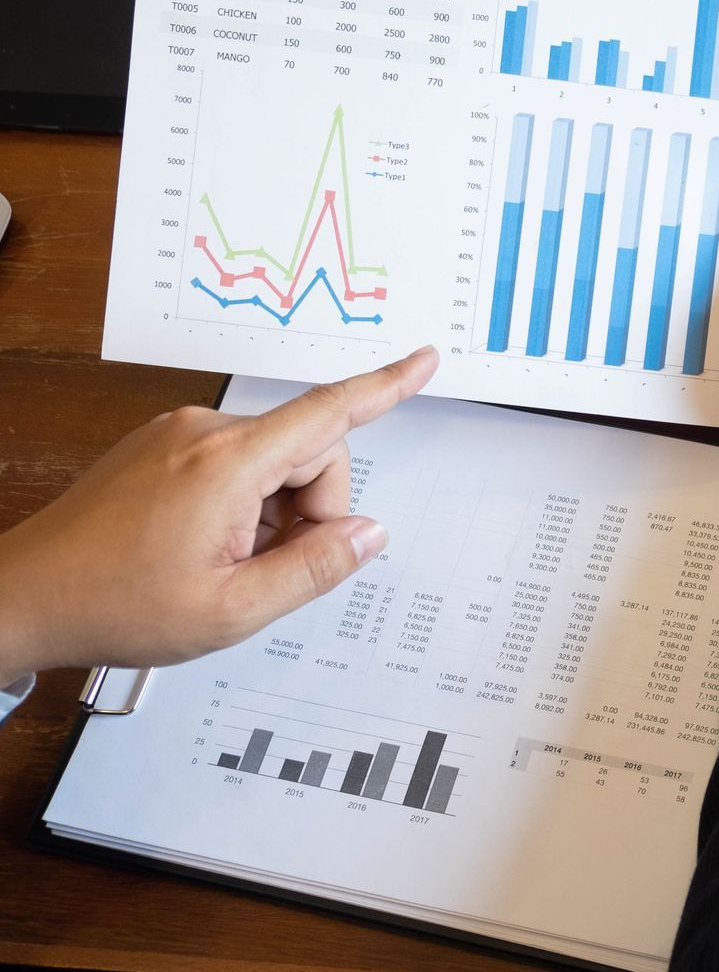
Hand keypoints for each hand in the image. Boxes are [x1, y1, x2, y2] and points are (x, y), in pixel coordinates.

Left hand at [0, 348, 438, 682]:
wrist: (24, 596)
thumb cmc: (113, 604)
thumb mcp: (232, 610)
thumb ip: (315, 569)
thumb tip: (367, 534)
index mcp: (227, 464)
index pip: (330, 414)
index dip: (388, 387)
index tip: (425, 361)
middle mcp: (204, 433)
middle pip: (308, 452)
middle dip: (308, 512)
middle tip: (265, 569)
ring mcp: (179, 435)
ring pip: (274, 462)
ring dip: (271, 514)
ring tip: (223, 564)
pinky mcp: (163, 446)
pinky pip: (236, 463)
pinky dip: (241, 503)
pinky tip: (203, 546)